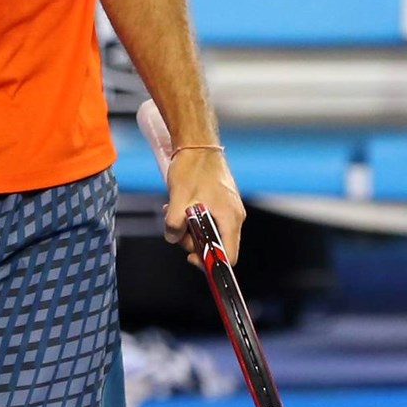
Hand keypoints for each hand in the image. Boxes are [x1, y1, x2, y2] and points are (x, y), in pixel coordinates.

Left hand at [164, 148, 245, 267]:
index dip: (211, 262)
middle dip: (192, 240)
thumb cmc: (192, 168)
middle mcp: (234, 216)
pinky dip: (192, 217)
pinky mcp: (220, 202)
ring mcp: (228, 209)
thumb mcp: (179, 198)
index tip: (191, 256)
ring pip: (209, 231)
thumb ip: (174, 223)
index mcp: (230, 219)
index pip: (229, 256)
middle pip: (216, 245)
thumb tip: (172, 238)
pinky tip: (177, 206)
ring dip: (188, 227)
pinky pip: (208, 219)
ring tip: (172, 212)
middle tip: (175, 228)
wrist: (197, 144)